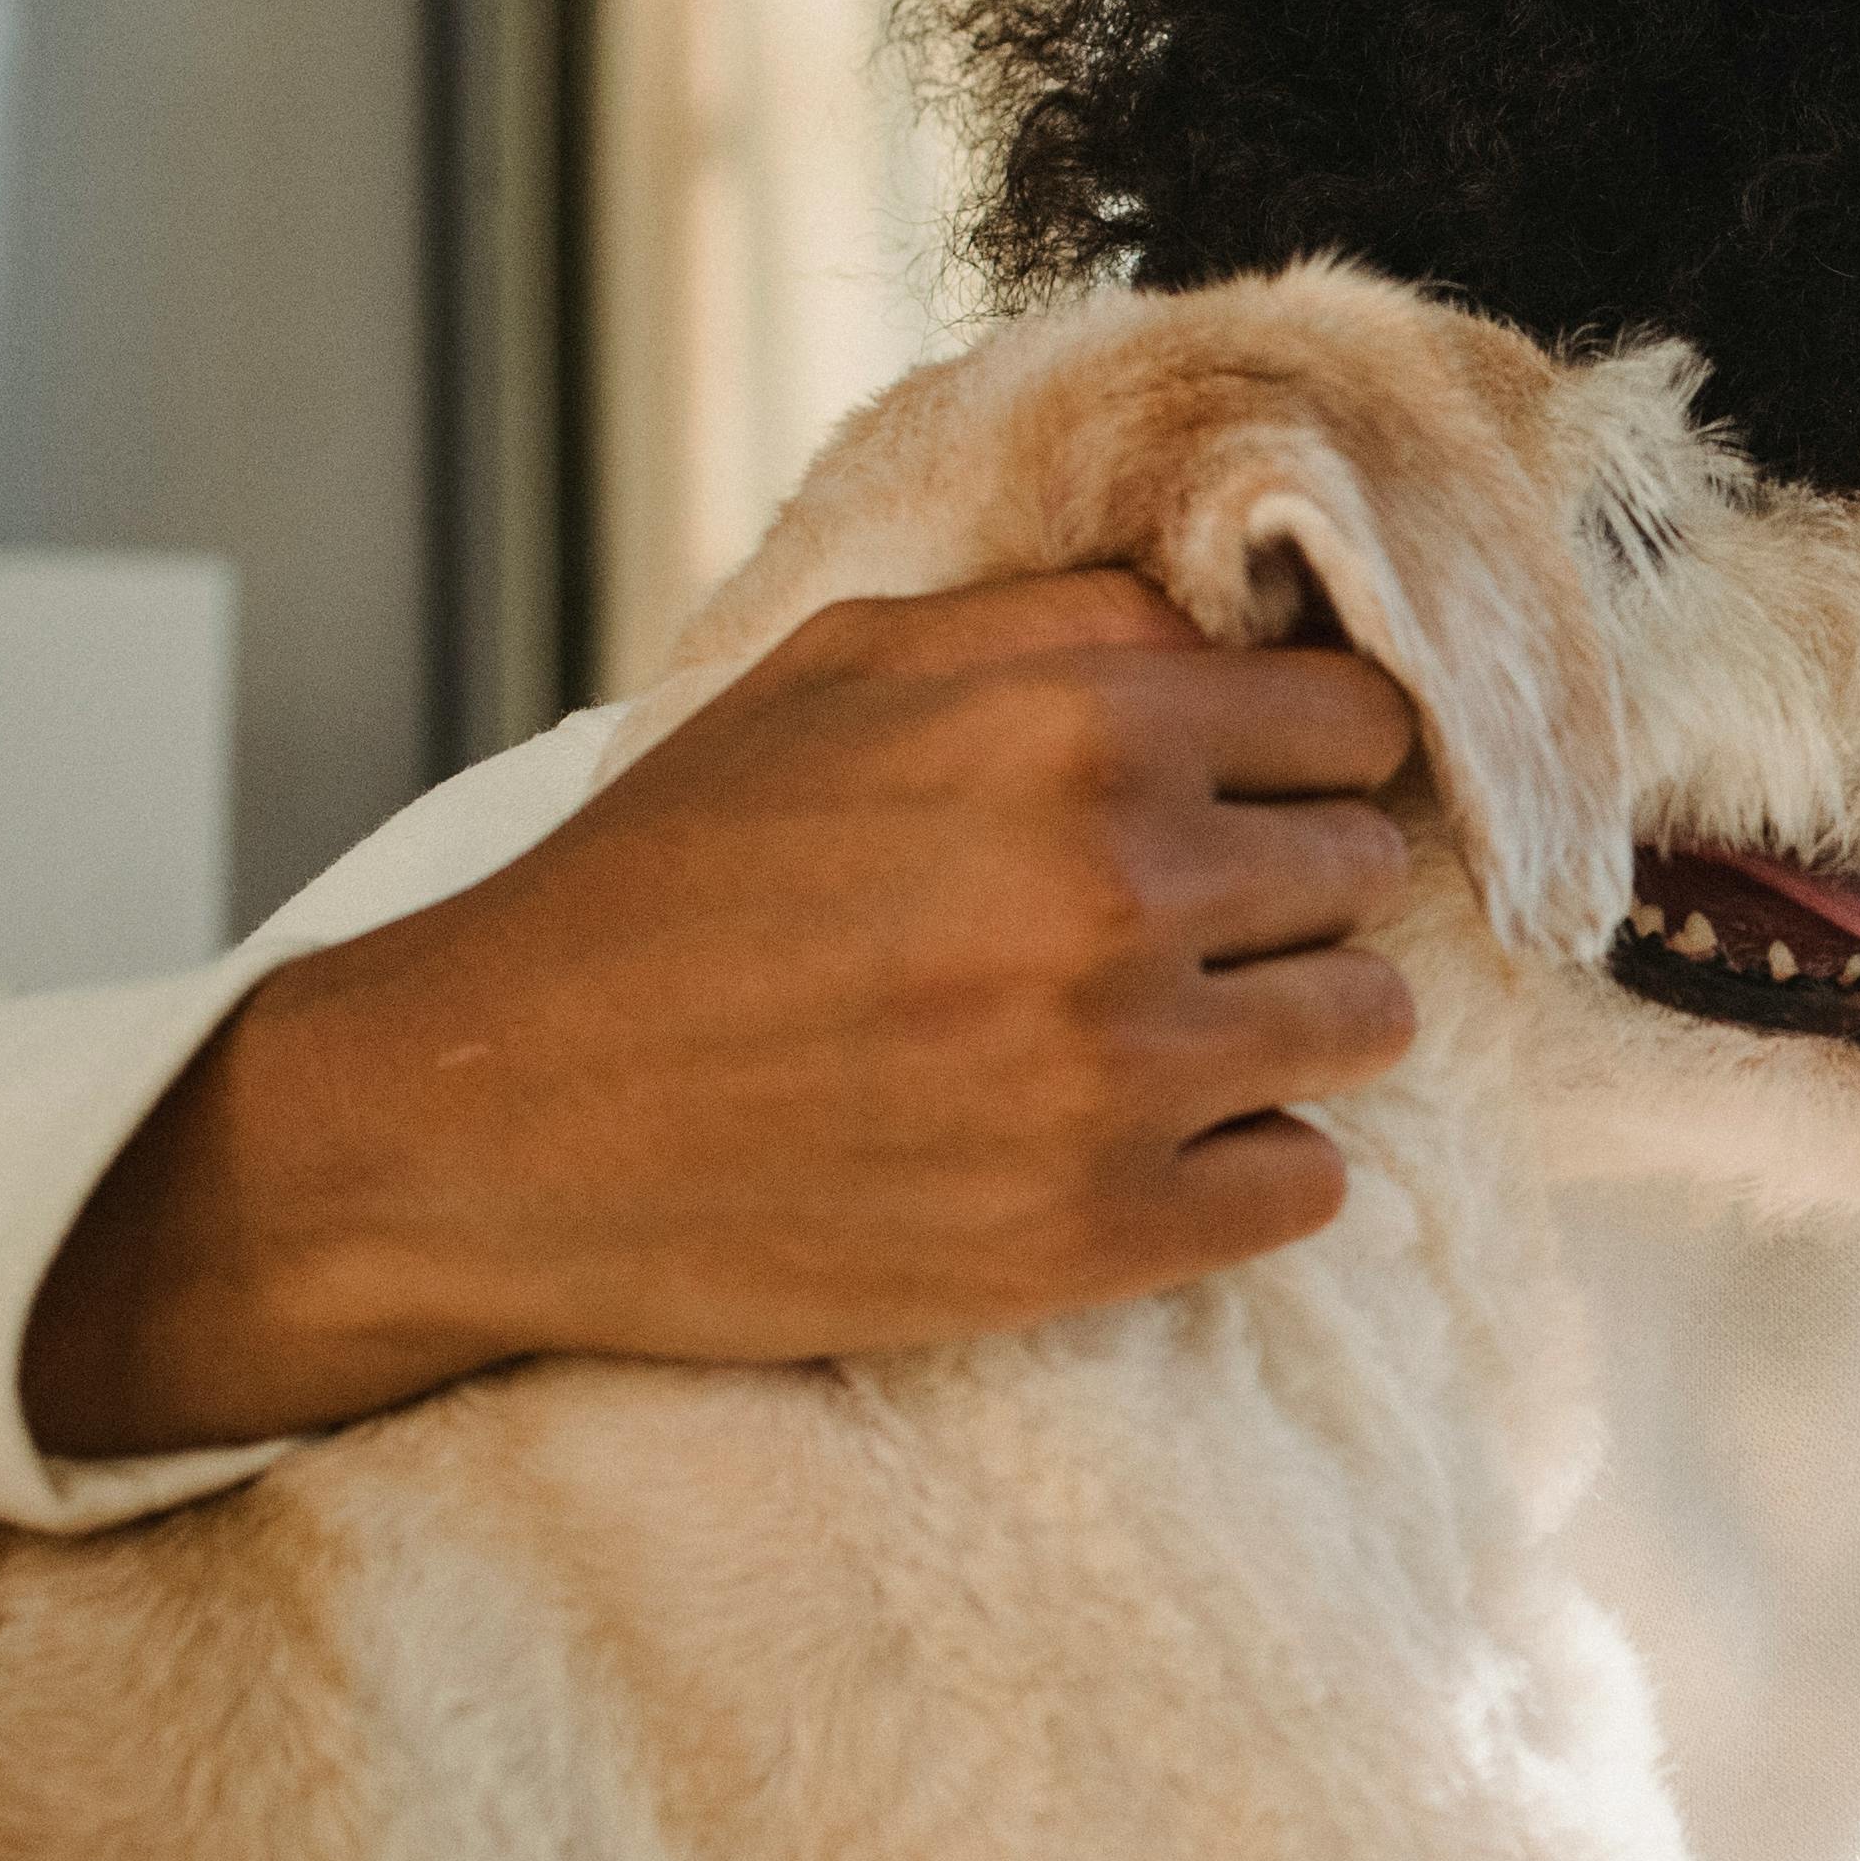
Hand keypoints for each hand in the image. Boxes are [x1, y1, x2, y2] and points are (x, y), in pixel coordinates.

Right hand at [22, 572, 1426, 1455]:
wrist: (494, 1123)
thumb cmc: (666, 880)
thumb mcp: (841, 673)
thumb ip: (1063, 626)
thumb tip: (1251, 625)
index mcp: (1066, 731)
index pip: (1358, 723)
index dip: (1310, 755)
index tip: (1258, 792)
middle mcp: (1117, 894)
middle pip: (1365, 873)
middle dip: (1289, 888)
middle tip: (1176, 920)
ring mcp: (1115, 1075)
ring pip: (1365, 1025)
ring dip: (1287, 1026)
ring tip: (1164, 1028)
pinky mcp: (1096, 1235)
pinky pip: (1309, 1184)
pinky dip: (1249, 1165)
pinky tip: (1143, 1140)